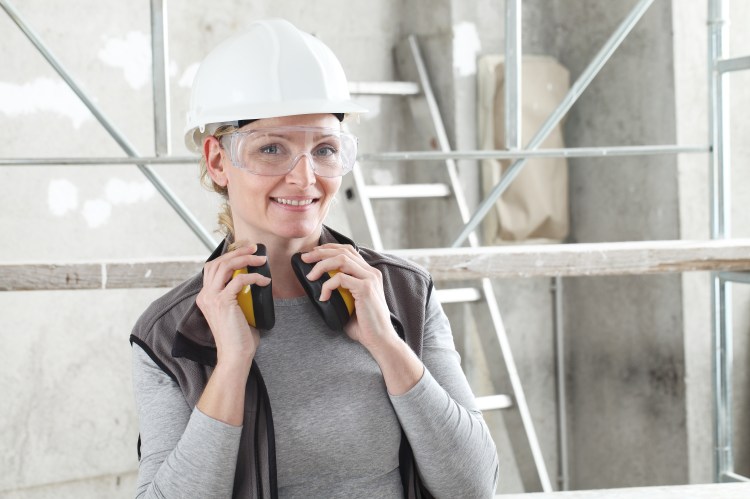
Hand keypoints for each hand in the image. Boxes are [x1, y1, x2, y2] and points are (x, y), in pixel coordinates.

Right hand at [195, 244, 269, 370]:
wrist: (235, 355)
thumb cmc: (239, 337)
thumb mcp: (235, 311)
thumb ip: (237, 296)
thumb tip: (254, 282)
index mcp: (205, 297)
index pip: (213, 267)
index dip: (229, 256)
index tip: (246, 251)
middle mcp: (205, 295)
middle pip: (218, 262)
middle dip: (237, 252)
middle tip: (255, 248)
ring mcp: (212, 298)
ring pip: (225, 266)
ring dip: (245, 258)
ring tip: (261, 259)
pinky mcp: (223, 303)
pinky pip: (239, 280)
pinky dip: (254, 277)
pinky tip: (264, 281)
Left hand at [301, 244, 399, 352]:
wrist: (380, 339)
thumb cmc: (364, 325)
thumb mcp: (350, 301)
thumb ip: (340, 289)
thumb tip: (318, 283)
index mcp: (369, 273)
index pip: (349, 251)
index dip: (330, 248)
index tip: (314, 254)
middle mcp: (371, 272)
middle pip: (343, 251)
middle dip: (321, 252)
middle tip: (304, 258)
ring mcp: (370, 279)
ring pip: (341, 259)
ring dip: (321, 265)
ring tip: (310, 276)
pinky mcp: (365, 288)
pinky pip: (340, 278)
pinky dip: (327, 286)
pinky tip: (323, 298)